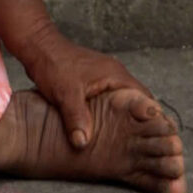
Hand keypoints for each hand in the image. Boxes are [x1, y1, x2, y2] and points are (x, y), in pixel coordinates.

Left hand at [19, 28, 152, 148]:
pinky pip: (108, 101)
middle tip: (141, 146)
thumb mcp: (65, 94)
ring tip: (124, 142)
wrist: (37, 46)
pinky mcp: (93, 83)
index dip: (152, 120)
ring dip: (122, 119)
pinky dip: (109, 114)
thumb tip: (83, 143)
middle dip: (139, 123)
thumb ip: (76, 118)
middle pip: (137, 103)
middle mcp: (115, 76)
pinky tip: (104, 130)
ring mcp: (105, 78)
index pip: (146, 100)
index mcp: (116, 76)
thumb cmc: (52, 63)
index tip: (154, 139)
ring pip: (122, 103)